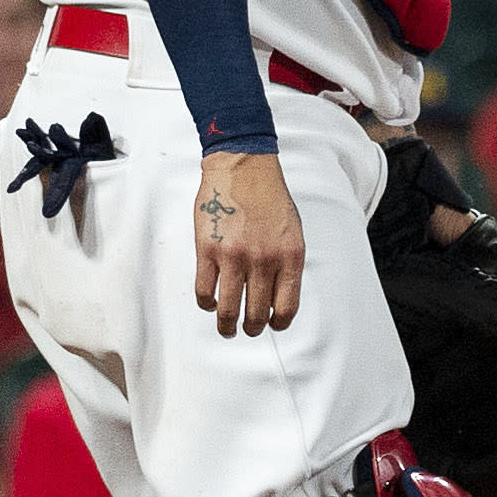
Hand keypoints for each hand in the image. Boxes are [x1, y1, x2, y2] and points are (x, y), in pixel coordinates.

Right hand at [194, 151, 306, 336]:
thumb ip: (287, 264)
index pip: (287, 306)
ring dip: (227, 325)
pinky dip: (206, 303)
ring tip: (227, 327)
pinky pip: (204, 291)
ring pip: (228, 310)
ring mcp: (234, 257)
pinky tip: (210, 302)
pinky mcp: (208, 250)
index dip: (279, 323)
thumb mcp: (292, 232)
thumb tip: (278, 295)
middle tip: (248, 329)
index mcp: (289, 257)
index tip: (273, 325)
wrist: (244, 167)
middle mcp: (264, 260)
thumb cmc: (269, 197)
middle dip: (252, 327)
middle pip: (257, 313)